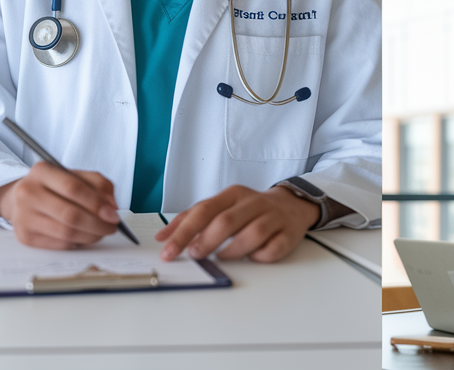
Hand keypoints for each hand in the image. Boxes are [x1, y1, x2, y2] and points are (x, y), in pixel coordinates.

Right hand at [0, 162, 120, 249]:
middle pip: (70, 214)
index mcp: (41, 171)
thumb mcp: (74, 176)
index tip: (113, 214)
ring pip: (66, 233)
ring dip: (91, 236)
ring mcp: (23, 216)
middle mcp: (28, 192)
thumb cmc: (53, 187)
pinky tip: (84, 237)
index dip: (97, 203)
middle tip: (112, 227)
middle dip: (97, 224)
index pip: (73, 188)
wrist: (20, 199)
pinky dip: (78, 243)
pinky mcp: (25, 236)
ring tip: (101, 232)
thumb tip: (111, 207)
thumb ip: (98, 184)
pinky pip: (60, 245)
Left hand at [155, 185, 318, 263]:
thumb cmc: (248, 209)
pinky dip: (260, 256)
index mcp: (232, 194)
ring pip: (253, 233)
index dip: (183, 232)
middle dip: (206, 241)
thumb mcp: (219, 206)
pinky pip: (273, 248)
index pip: (203, 211)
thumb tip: (163, 237)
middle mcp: (252, 203)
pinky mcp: (288, 233)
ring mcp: (273, 217)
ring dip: (233, 250)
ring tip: (221, 258)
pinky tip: (252, 258)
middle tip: (194, 255)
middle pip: (226, 221)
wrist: (291, 204)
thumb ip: (191, 219)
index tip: (168, 250)